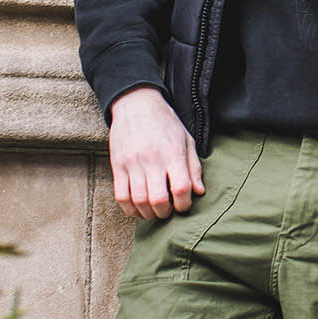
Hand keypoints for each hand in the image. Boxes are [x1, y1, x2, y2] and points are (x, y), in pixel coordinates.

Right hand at [108, 86, 203, 219]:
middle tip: (169, 211)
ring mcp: (133, 163)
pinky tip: (138, 210)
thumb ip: (194, 167)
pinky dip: (129, 209)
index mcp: (173, 154)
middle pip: (158, 199)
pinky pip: (120, 196)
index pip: (181, 188)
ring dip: (148, 214)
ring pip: (139, 200)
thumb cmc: (166, 124)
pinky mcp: (118, 166)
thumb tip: (199, 192)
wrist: (136, 105)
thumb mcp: (187, 140)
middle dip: (165, 212)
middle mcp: (153, 160)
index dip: (184, 204)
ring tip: (155, 212)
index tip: (184, 205)